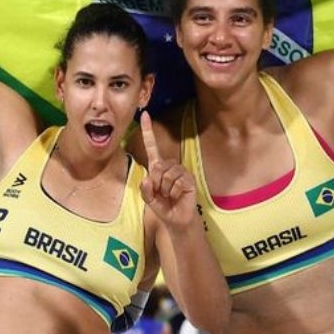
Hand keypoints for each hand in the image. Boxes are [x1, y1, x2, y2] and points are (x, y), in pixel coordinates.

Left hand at [138, 112, 197, 230]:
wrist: (177, 220)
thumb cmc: (163, 207)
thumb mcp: (149, 200)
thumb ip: (145, 190)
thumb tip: (147, 178)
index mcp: (157, 167)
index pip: (152, 146)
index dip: (147, 131)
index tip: (144, 114)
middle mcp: (169, 166)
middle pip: (157, 167)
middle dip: (156, 184)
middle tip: (161, 193)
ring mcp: (180, 171)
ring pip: (166, 175)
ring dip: (165, 189)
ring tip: (170, 195)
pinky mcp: (189, 179)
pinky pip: (176, 182)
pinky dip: (174, 192)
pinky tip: (178, 195)